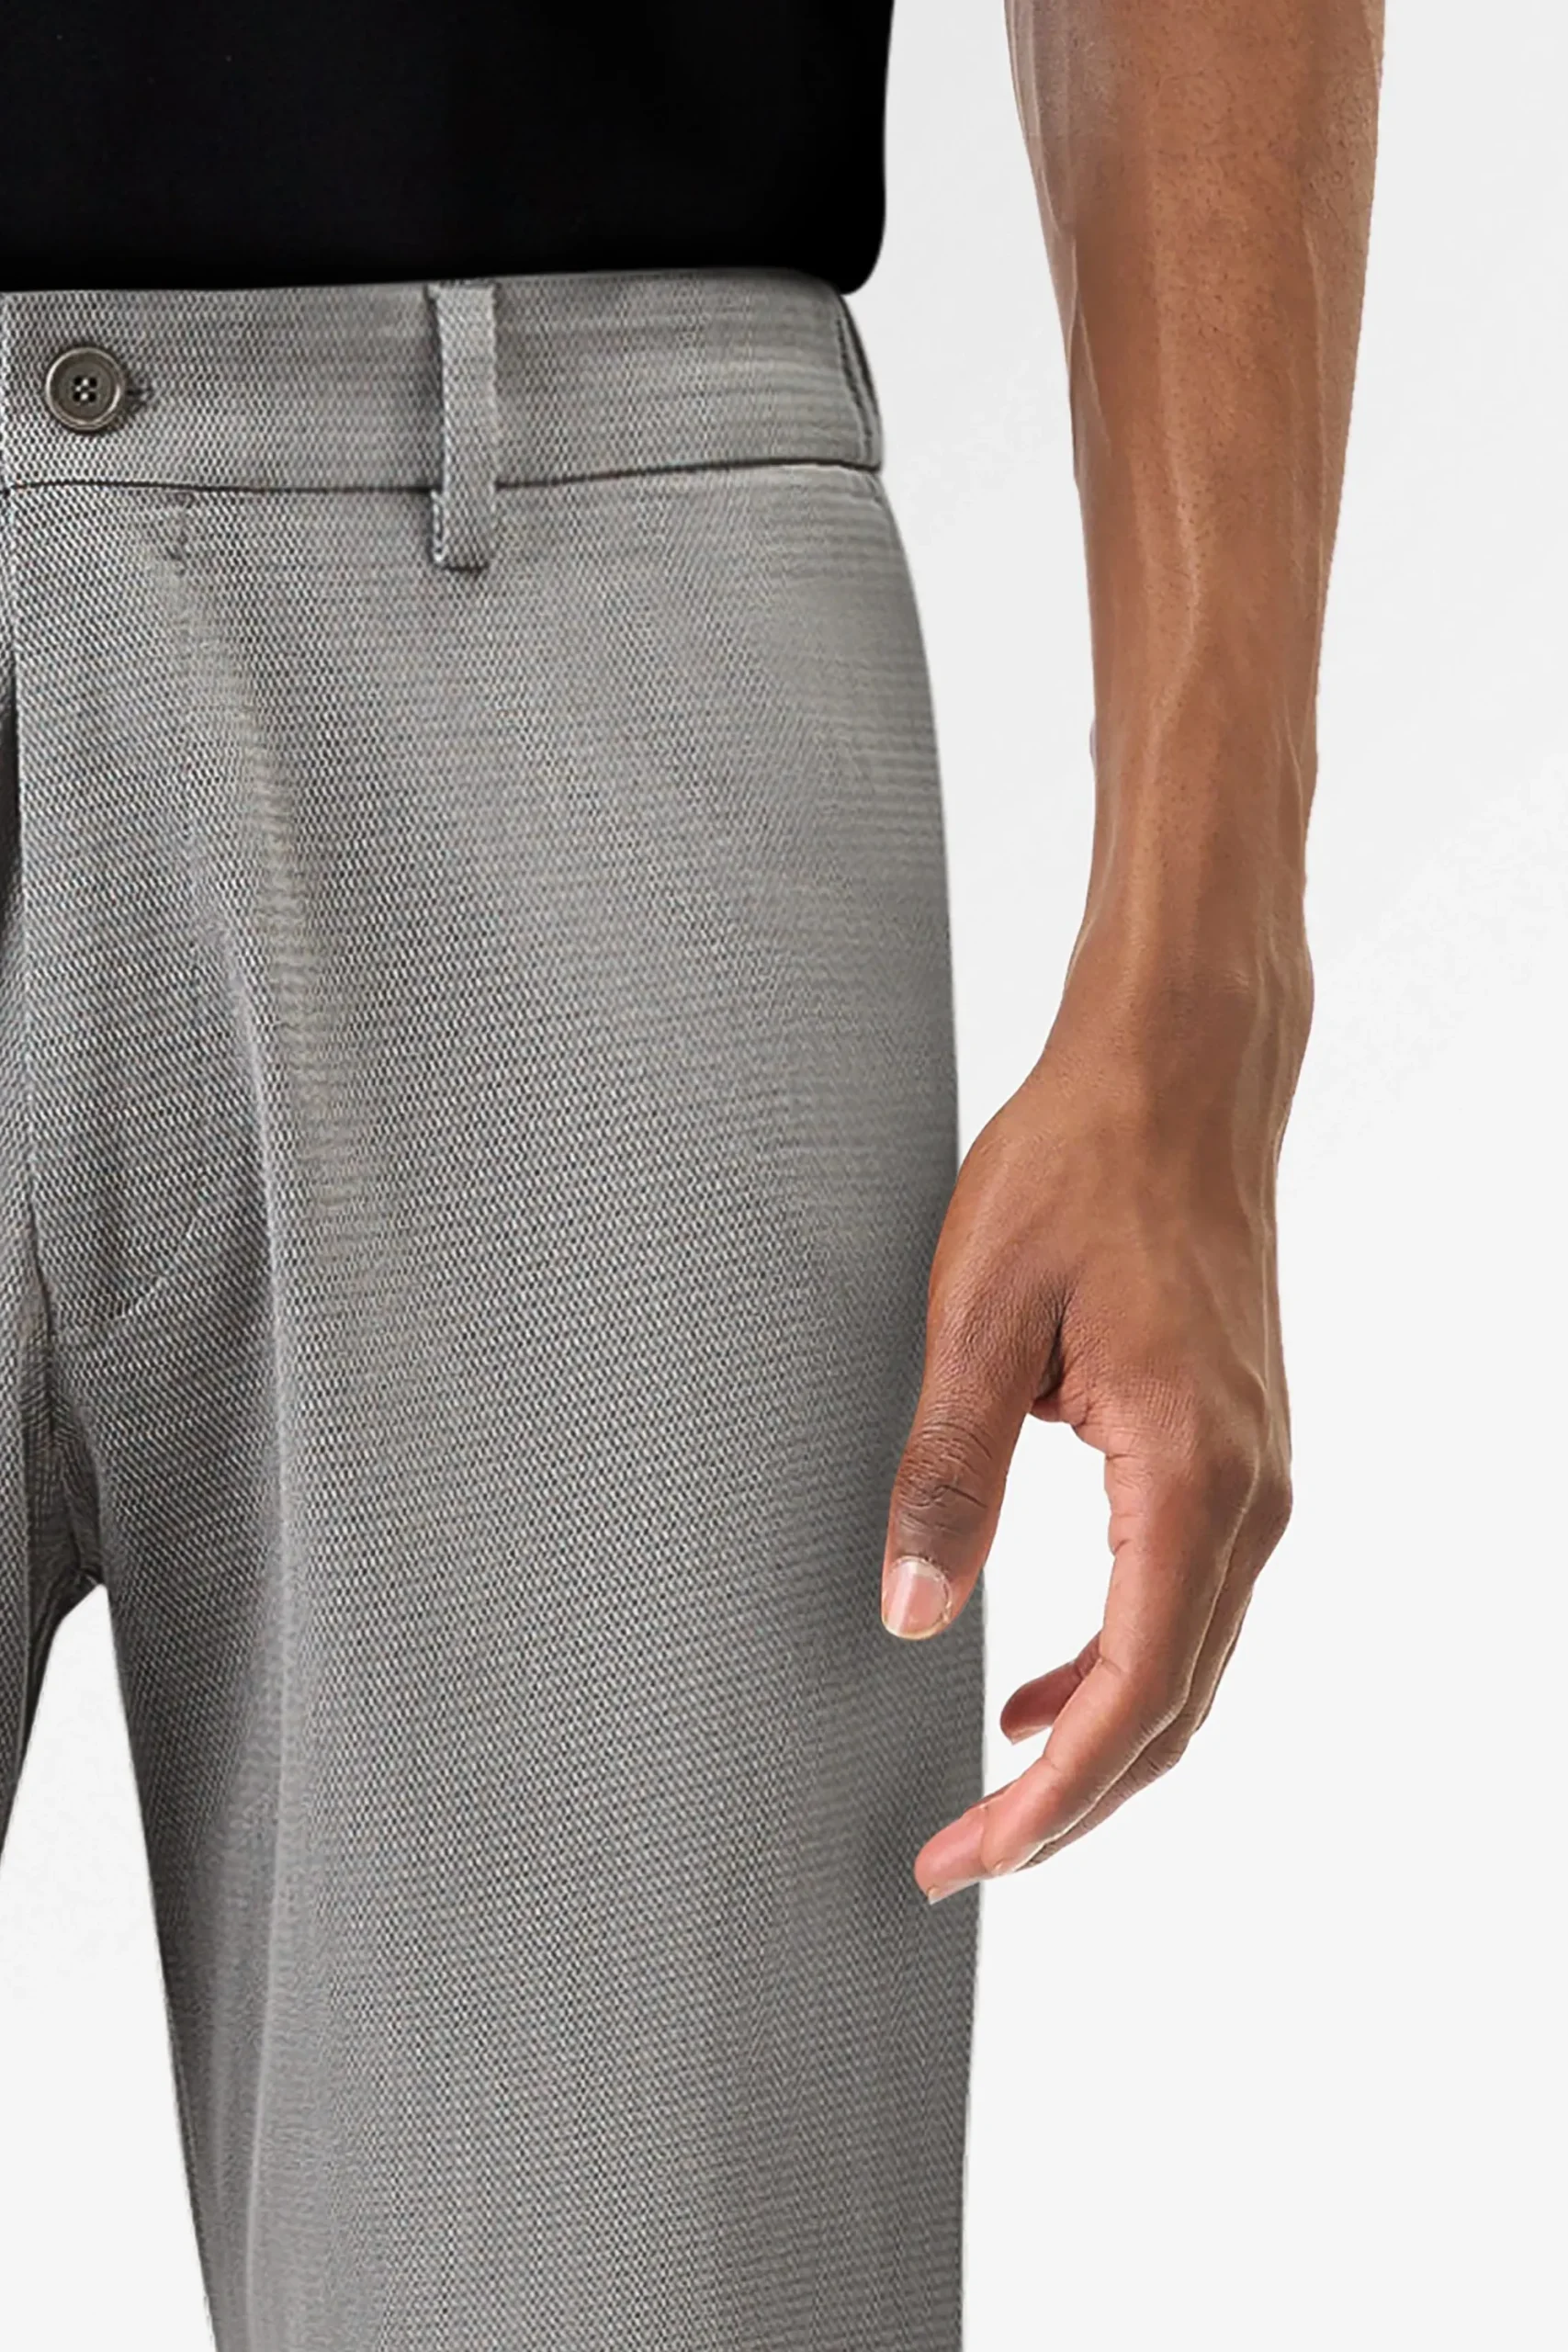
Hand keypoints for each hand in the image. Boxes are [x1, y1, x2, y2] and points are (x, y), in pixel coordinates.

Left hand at [880, 945, 1309, 1900]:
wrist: (1177, 1073)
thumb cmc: (1080, 1166)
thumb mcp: (977, 1317)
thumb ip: (945, 1477)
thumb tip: (908, 1617)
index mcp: (1186, 1471)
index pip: (1127, 1697)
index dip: (1044, 1804)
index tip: (962, 1857)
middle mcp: (1246, 1491)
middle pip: (1171, 1709)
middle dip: (1070, 1805)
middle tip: (964, 1857)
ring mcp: (1256, 1470)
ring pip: (1187, 1661)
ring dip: (1098, 1741)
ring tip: (995, 1790)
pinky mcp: (1236, 1446)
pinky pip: (1188, 1596)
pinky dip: (1122, 1663)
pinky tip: (1042, 1678)